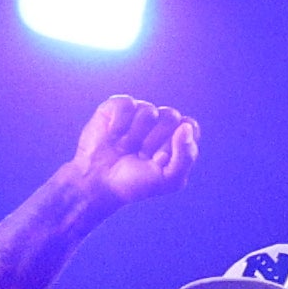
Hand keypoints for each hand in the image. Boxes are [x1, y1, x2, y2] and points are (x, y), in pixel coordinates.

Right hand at [58, 96, 197, 209]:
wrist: (97, 184)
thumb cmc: (133, 184)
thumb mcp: (169, 180)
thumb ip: (186, 156)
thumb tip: (185, 127)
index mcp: (175, 137)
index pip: (190, 126)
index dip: (176, 142)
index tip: (160, 160)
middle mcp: (158, 122)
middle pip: (171, 116)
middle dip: (154, 141)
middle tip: (140, 156)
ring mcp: (138, 112)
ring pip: (148, 111)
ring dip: (134, 137)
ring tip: (124, 148)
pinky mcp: (117, 107)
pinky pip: (127, 104)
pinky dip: (119, 125)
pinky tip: (112, 137)